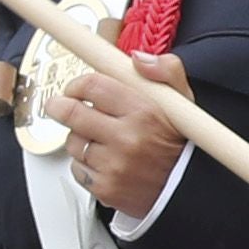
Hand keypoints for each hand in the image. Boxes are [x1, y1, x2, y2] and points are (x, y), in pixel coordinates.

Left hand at [53, 44, 197, 223]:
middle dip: (59, 105)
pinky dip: (84, 163)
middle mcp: (127, 138)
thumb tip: (138, 59)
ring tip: (98, 138)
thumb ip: (165, 70)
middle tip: (59, 105)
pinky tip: (103, 160)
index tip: (75, 88)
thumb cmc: (181, 144)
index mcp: (144, 111)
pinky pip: (76, 168)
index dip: (77, 84)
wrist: (189, 190)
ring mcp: (114, 166)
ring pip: (72, 141)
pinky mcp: (105, 188)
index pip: (93, 86)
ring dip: (78, 136)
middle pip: (71, 112)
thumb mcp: (183, 101)